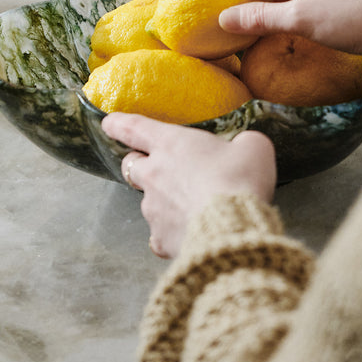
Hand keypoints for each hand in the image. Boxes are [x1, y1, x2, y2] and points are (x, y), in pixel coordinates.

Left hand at [102, 112, 275, 258]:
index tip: (108, 123)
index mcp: (170, 144)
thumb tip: (245, 146)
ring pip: (147, 201)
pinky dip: (169, 233)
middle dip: (138, 164)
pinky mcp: (160, 238)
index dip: (119, 124)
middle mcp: (154, 174)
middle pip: (130, 165)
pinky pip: (158, 234)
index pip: (134, 128)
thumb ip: (244, 143)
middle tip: (155, 167)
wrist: (232, 228)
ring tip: (188, 207)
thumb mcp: (253, 148)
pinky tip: (187, 235)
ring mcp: (153, 208)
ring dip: (161, 201)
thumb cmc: (240, 179)